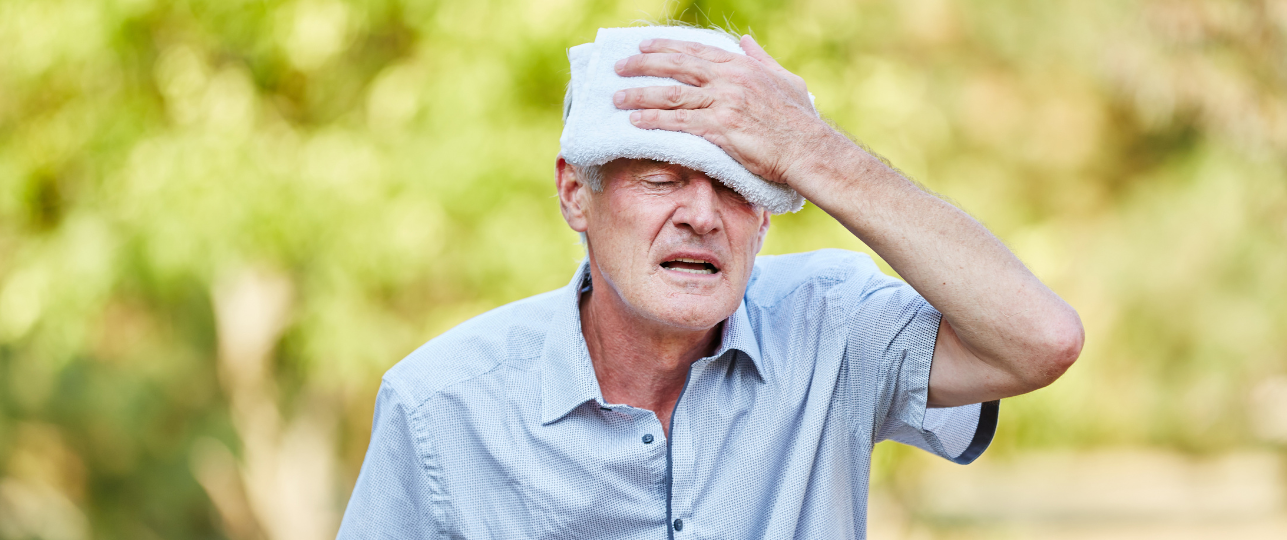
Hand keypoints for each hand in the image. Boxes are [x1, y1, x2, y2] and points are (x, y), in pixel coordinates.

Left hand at [613, 36, 834, 185]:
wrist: (808, 150)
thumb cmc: (801, 120)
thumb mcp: (785, 79)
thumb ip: (762, 59)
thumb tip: (746, 41)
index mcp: (742, 66)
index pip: (696, 51)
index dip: (667, 47)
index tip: (644, 46)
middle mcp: (729, 80)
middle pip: (676, 66)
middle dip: (643, 65)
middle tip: (619, 67)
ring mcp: (724, 103)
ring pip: (672, 94)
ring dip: (640, 95)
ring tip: (617, 98)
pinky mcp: (720, 129)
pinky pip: (679, 123)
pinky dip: (655, 121)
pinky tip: (636, 123)